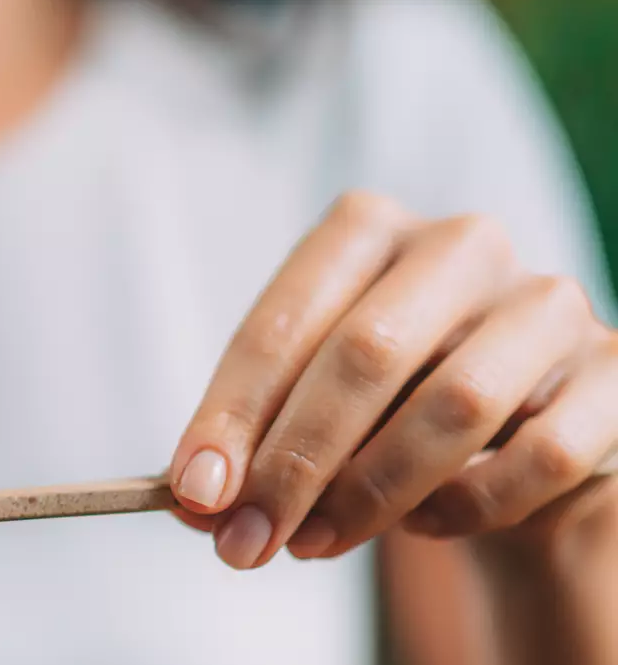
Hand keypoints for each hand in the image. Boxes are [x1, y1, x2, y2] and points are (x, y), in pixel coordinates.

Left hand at [169, 191, 617, 569]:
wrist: (509, 436)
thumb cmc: (382, 408)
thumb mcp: (309, 408)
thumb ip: (252, 445)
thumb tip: (197, 501)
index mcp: (368, 229)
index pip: (286, 318)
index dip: (232, 410)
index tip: (194, 492)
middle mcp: (460, 245)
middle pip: (366, 352)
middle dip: (295, 460)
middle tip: (249, 539)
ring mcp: (546, 302)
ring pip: (456, 403)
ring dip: (371, 491)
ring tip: (317, 541)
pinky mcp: (613, 371)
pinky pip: (544, 452)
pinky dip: (470, 503)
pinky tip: (423, 524)